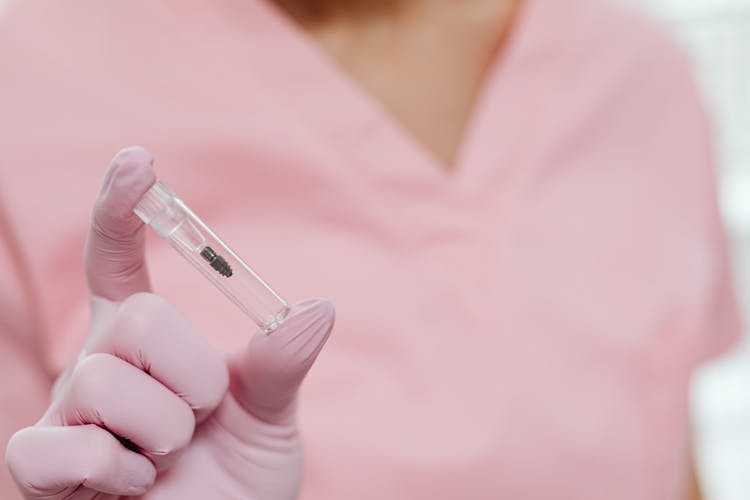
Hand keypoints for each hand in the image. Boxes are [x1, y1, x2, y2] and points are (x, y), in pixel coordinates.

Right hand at [6, 147, 333, 498]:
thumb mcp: (270, 419)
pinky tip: (131, 488)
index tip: (139, 161)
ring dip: (163, 432)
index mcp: (148, 344)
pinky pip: (62, 450)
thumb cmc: (236, 482)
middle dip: (192, 376)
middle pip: (137, 321)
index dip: (121, 209)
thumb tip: (317, 308)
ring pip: (103, 383)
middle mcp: (98, 366)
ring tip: (167, 461)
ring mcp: (66, 416)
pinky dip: (115, 472)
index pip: (119, 261)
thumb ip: (281, 365)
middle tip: (200, 419)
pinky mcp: (41, 471)